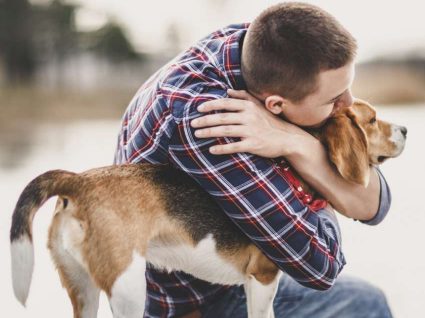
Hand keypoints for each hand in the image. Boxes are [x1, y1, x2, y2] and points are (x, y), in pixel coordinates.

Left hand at [190, 89, 312, 157]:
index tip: (199, 108)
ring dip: (209, 132)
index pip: (226, 103)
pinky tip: (211, 149)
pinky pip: (234, 146)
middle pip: (222, 117)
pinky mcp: (253, 145)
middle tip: (192, 123)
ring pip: (225, 131)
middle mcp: (249, 117)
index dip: (211, 105)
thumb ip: (243, 97)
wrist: (288, 138)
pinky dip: (222, 148)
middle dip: (205, 120)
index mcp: (249, 106)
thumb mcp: (259, 106)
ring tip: (197, 134)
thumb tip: (228, 90)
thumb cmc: (270, 122)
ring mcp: (251, 131)